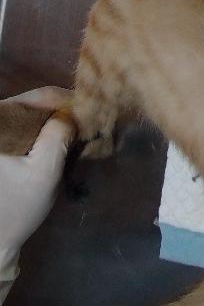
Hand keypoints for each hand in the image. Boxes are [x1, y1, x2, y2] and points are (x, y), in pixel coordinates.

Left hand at [0, 88, 74, 295]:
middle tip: (87, 126)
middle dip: (63, 112)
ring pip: (31, 114)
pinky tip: (56, 144)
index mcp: (0, 121)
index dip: (70, 102)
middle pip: (35, 103)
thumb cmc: (17, 208)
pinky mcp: (0, 144)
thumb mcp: (45, 171)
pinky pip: (24, 127)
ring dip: (53, 123)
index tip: (93, 115)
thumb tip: (73, 114)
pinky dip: (42, 132)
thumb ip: (59, 135)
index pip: (41, 97)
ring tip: (75, 135)